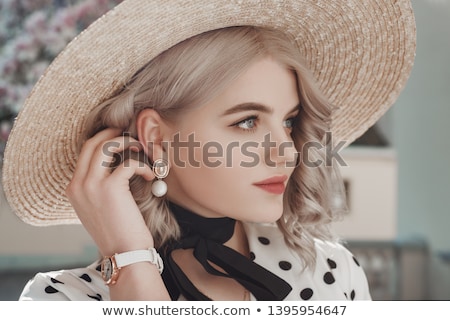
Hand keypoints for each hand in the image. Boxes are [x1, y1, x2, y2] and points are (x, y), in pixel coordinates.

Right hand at [66, 128, 154, 255]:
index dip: (103, 141)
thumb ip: (99, 188)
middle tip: (131, 136)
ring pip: (106, 146)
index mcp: (73, 189)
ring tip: (142, 149)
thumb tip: (116, 168)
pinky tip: (150, 175)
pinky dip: (142, 165)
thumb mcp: (99, 208)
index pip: (84, 153)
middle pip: (92, 143)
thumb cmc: (118, 233)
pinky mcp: (111, 188)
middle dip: (112, 134)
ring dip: (127, 143)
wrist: (123, 255)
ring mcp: (91, 185)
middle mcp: (78, 185)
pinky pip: (128, 163)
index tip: (119, 139)